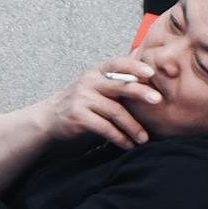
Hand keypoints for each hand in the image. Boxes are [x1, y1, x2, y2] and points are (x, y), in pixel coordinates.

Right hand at [45, 57, 162, 149]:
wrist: (49, 119)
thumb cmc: (81, 104)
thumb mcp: (96, 87)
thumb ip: (117, 82)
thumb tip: (150, 77)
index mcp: (96, 72)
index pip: (118, 64)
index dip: (135, 66)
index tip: (151, 73)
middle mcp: (88, 82)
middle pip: (120, 86)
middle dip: (141, 92)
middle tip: (158, 100)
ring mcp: (81, 99)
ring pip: (115, 111)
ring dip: (132, 126)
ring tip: (144, 138)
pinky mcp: (77, 117)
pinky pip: (104, 128)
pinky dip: (119, 138)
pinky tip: (128, 145)